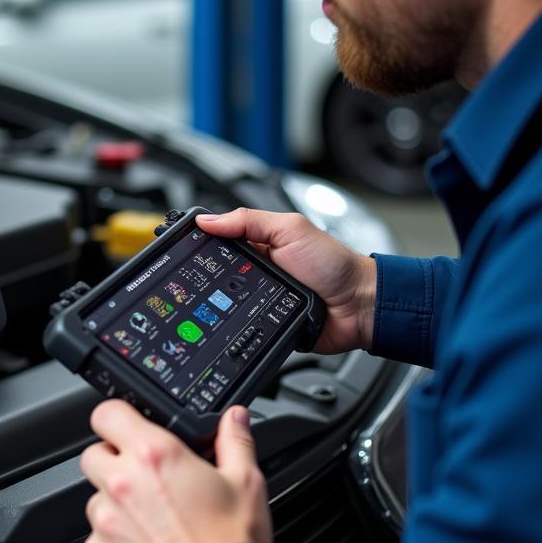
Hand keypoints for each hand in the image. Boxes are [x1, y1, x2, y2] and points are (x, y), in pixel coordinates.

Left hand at [80, 400, 270, 542]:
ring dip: (113, 505)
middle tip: (144, 480)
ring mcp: (106, 520)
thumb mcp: (246, 482)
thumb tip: (234, 418)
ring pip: (93, 499)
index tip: (127, 428)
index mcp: (154, 454)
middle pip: (94, 455)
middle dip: (113, 462)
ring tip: (149, 522)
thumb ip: (234, 441)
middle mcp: (122, 482)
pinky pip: (95, 539)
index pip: (107, 414)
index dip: (117, 419)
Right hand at [198, 209, 377, 353]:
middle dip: (207, 276)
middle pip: (217, 274)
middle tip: (195, 276)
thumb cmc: (333, 264)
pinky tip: (228, 320)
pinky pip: (240, 323)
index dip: (202, 242)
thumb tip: (208, 219)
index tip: (182, 243)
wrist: (358, 306)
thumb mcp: (290, 230)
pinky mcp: (264, 322)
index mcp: (259, 244)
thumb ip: (249, 221)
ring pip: (224, 302)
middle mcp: (256, 272)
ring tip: (211, 299)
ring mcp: (258, 298)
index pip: (220, 241)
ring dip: (220, 302)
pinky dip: (235, 323)